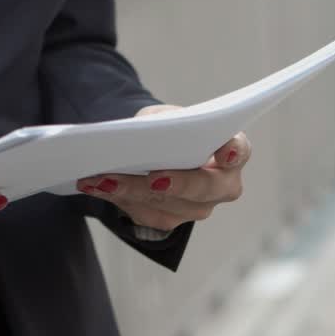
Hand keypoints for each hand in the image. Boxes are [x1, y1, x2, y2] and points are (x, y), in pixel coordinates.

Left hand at [77, 104, 250, 231]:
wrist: (151, 149)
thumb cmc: (165, 128)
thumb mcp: (162, 116)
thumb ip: (160, 124)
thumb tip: (142, 138)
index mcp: (229, 150)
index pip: (240, 150)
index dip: (234, 151)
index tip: (224, 152)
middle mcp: (221, 185)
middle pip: (206, 188)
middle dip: (178, 184)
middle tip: (154, 179)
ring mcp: (197, 207)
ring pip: (169, 204)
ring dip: (132, 190)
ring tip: (102, 178)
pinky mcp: (169, 219)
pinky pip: (144, 212)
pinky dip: (117, 197)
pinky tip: (94, 185)